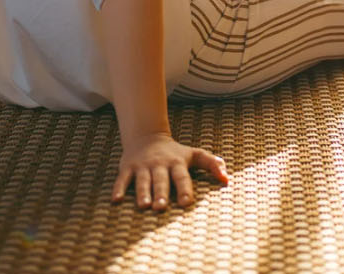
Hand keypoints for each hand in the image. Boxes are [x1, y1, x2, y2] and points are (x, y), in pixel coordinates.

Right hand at [111, 132, 228, 210]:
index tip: (186, 202)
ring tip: (144, 206)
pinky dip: (119, 189)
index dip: (184, 189)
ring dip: (142, 193)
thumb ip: (212, 164)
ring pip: (142, 180)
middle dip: (161, 193)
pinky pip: (122, 179)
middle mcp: (159, 164)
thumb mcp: (194, 155)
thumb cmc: (175, 153)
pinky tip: (116, 200)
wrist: (146, 136)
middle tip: (161, 207)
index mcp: (176, 163)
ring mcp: (142, 166)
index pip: (182, 177)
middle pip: (161, 180)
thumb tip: (227, 179)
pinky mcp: (127, 167)